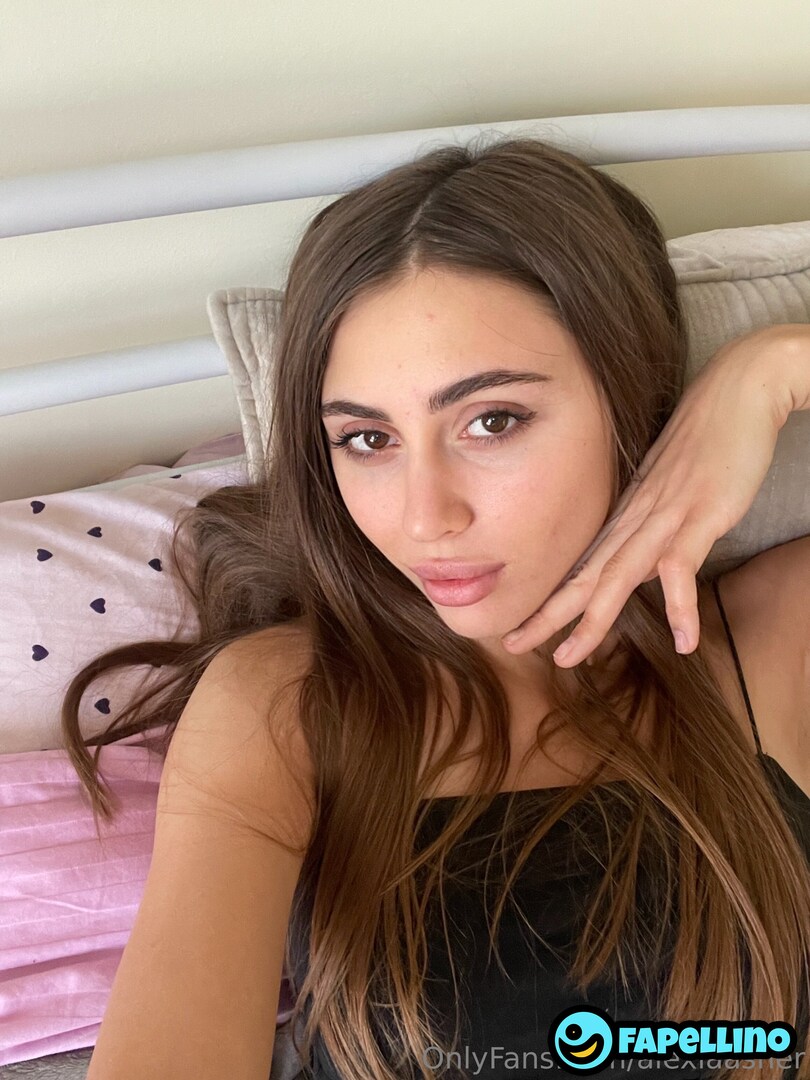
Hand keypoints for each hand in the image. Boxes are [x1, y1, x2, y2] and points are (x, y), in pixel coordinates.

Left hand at [500, 326, 792, 666]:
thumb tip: (643, 560)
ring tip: (571, 656)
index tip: (521, 627)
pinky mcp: (700, 515)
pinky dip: (681, 606)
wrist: (737, 392)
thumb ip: (653, 527)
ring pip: (618, 577)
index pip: (580, 567)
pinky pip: (683, 566)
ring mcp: (664, 517)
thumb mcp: (669, 491)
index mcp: (626, 517)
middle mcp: (636, 520)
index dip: (548, 599)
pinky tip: (685, 642)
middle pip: (584, 577)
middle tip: (512, 646)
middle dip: (547, 615)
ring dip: (593, 619)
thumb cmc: (706, 441)